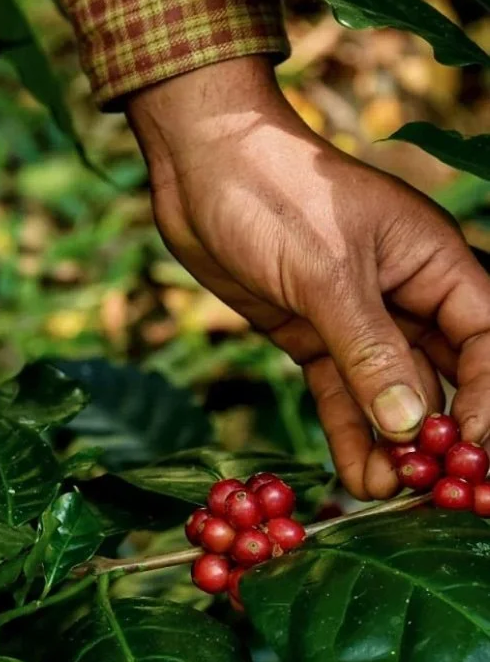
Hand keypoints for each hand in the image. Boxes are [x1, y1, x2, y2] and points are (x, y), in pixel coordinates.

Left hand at [126, 56, 489, 499]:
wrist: (199, 165)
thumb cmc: (274, 194)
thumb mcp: (326, 272)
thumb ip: (371, 350)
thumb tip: (414, 427)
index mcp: (434, 263)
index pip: (486, 340)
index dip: (487, 399)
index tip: (471, 453)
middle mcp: (406, 294)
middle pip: (446, 375)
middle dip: (441, 434)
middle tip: (433, 491)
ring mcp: (357, 317)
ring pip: (391, 392)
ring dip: (392, 443)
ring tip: (387, 496)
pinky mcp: (311, 332)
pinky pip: (341, 391)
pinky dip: (348, 430)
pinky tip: (355, 475)